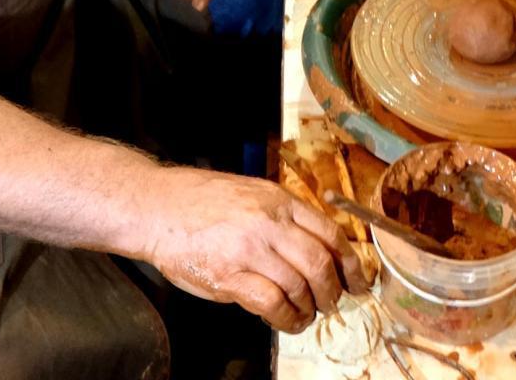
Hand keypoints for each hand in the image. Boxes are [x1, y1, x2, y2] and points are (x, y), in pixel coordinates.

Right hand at [140, 167, 368, 333]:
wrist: (157, 207)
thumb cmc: (201, 201)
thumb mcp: (251, 193)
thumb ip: (283, 216)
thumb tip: (317, 247)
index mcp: (278, 200)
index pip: (330, 233)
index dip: (351, 263)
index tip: (359, 282)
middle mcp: (268, 222)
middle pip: (320, 264)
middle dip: (333, 291)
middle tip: (331, 303)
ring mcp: (248, 249)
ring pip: (300, 287)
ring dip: (310, 309)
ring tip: (306, 315)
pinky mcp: (229, 276)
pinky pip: (273, 304)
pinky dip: (288, 318)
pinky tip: (286, 321)